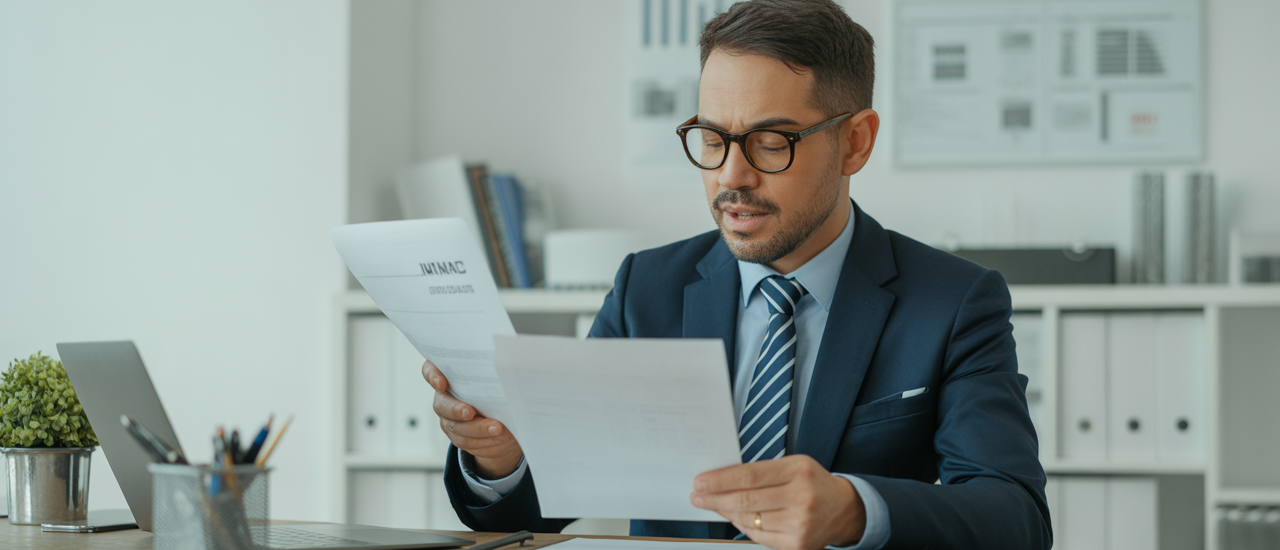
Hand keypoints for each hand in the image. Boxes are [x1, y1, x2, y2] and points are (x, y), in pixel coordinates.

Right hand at [422, 360, 523, 477]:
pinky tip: (499, 437)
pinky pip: (466, 442)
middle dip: (456, 410)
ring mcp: (448, 419)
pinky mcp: (457, 436)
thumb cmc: (499, 392)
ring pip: (456, 427)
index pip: (430, 371)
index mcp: (450, 376)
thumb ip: (494, 379)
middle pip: (442, 405)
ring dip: (478, 429)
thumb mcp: (497, 381)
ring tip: (498, 428)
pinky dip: (484, 441)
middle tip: (471, 412)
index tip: (442, 383)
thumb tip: (508, 380)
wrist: (503, 420)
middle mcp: (444, 398)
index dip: (432, 376)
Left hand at [691, 455, 865, 549]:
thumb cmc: (812, 483)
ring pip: (749, 520)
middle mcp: (802, 498)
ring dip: (725, 512)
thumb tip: (722, 479)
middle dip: (715, 498)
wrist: (842, 509)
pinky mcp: (797, 545)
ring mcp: (800, 524)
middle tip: (698, 496)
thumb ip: (762, 470)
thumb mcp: (793, 465)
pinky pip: (758, 536)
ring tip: (714, 504)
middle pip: (746, 500)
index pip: (749, 475)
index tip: (701, 481)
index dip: (720, 480)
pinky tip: (734, 517)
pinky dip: (742, 526)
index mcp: (799, 471)